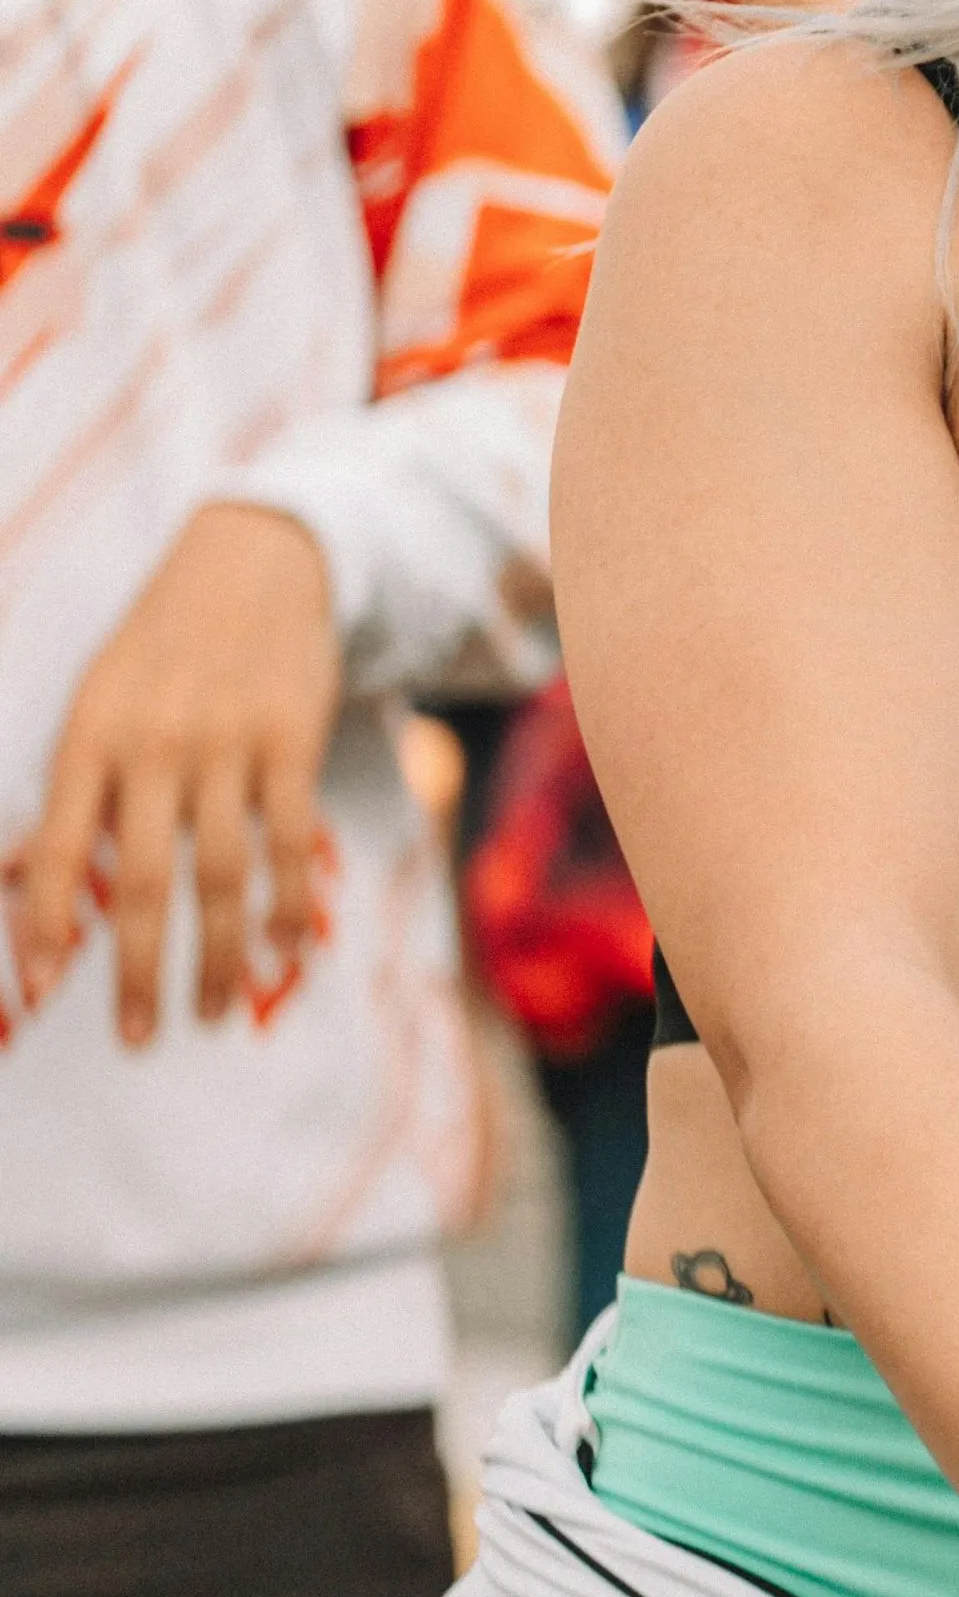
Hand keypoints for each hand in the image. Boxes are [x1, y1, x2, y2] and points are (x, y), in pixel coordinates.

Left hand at [7, 504, 338, 1039]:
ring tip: (213, 1012)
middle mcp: (154, 744)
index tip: (41, 988)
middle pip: (140, 881)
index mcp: (90, 735)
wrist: (256, 559)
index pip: (53, 848)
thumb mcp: (96, 700)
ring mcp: (228, 743)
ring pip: (220, 875)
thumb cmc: (162, 643)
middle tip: (136, 1037)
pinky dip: (288, 904)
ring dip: (219, 957)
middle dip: (135, 970)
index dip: (41, 923)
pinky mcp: (292, 740)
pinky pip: (290, 841)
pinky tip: (285, 951)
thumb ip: (68, 791)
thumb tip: (13, 877)